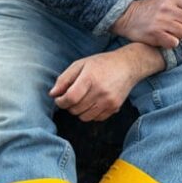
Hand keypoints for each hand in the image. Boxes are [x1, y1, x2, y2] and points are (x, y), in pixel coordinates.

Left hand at [49, 44, 163, 121]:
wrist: (128, 65)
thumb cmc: (102, 63)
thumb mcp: (81, 64)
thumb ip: (64, 79)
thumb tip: (53, 94)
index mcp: (90, 78)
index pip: (70, 98)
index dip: (60, 101)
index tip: (59, 98)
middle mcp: (100, 92)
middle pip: (75, 109)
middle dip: (68, 106)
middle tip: (71, 97)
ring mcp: (109, 101)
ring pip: (84, 117)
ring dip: (79, 111)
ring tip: (82, 100)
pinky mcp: (115, 107)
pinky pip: (96, 119)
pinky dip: (90, 113)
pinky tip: (92, 103)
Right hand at [111, 0, 181, 48]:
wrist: (127, 16)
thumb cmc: (151, 6)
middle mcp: (166, 8)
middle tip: (179, 26)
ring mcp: (160, 21)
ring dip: (180, 35)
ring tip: (172, 32)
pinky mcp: (154, 34)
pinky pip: (174, 43)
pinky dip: (172, 43)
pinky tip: (166, 38)